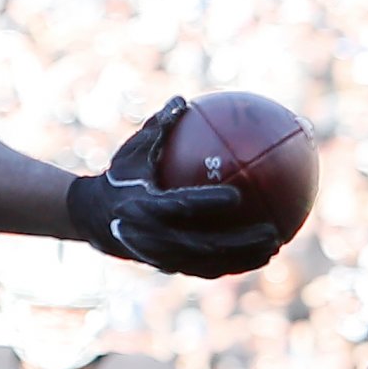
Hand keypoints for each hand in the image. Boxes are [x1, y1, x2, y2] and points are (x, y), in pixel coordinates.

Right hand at [66, 98, 281, 278]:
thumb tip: (181, 99)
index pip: (180, 206)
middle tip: (272, 232)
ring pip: (207, 264)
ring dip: (242, 260)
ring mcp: (161, 258)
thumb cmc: (119, 177)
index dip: (207, 202)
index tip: (237, 194)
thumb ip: (158, 128)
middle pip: (203, 247)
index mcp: (144, 207)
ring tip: (274, 248)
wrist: (93, 219)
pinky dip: (232, 264)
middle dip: (240, 244)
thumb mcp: (133, 151)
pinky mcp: (169, 267)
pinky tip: (259, 255)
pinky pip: (205, 269)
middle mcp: (153, 238)